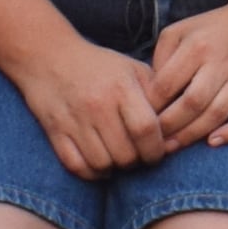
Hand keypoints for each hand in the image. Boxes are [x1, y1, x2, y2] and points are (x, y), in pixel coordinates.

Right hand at [17, 35, 173, 179]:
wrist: (49, 56)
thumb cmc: (99, 66)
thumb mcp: (132, 69)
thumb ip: (157, 94)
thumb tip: (178, 125)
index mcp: (121, 88)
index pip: (146, 130)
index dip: (157, 149)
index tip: (158, 152)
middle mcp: (97, 105)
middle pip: (126, 154)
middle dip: (137, 161)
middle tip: (139, 156)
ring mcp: (74, 120)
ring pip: (102, 164)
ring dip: (115, 168)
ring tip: (119, 158)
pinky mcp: (55, 131)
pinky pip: (77, 166)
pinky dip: (91, 172)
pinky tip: (100, 163)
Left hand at [148, 0, 227, 149]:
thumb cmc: (213, 29)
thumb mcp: (180, 30)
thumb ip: (161, 56)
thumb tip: (150, 92)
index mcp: (197, 46)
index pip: (167, 84)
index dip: (150, 105)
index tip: (140, 117)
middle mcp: (220, 63)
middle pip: (192, 103)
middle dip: (169, 125)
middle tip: (154, 139)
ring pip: (216, 114)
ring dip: (192, 135)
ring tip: (172, 147)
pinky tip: (213, 142)